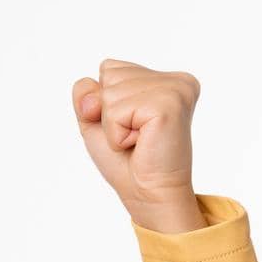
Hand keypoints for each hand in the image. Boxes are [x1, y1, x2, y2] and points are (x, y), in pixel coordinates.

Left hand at [71, 58, 200, 216]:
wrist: (147, 193)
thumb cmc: (126, 160)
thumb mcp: (96, 121)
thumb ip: (86, 95)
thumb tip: (90, 87)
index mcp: (164, 78)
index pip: (109, 68)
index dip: (104, 101)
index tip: (129, 124)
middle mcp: (175, 80)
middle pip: (108, 76)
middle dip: (108, 113)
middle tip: (134, 136)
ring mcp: (176, 89)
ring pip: (110, 93)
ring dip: (114, 125)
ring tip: (138, 140)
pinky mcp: (169, 104)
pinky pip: (117, 111)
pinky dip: (118, 134)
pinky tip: (142, 143)